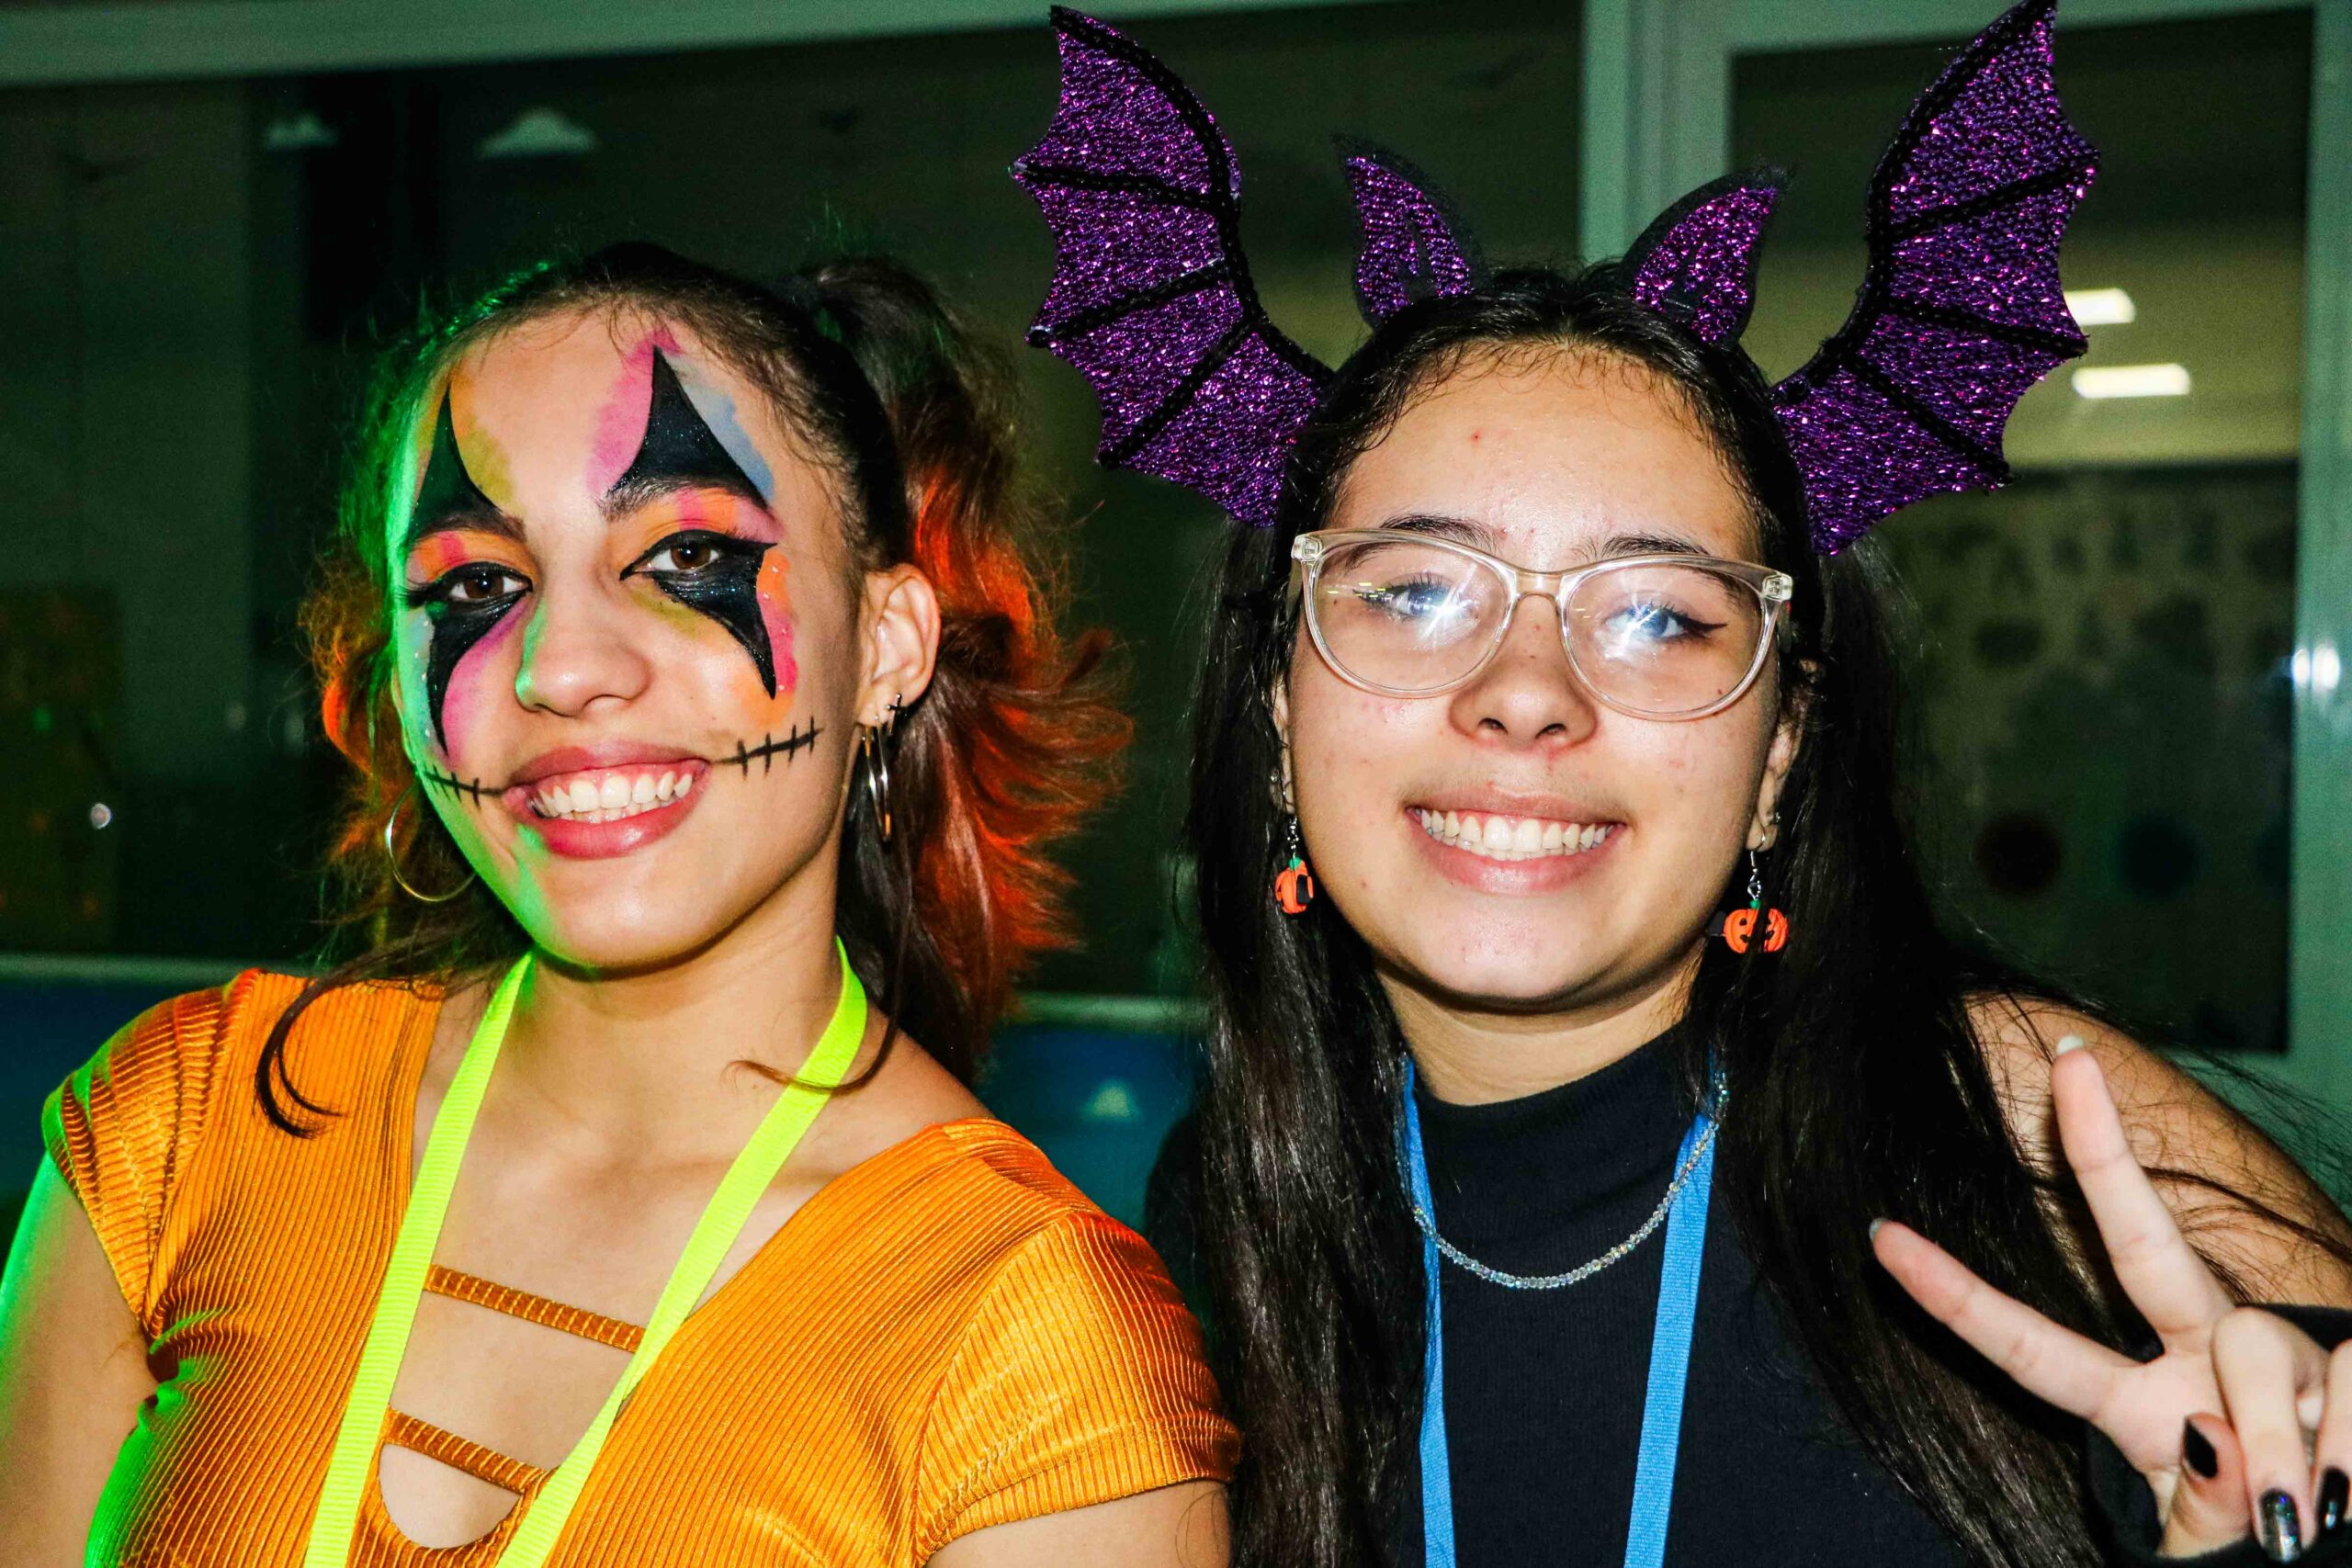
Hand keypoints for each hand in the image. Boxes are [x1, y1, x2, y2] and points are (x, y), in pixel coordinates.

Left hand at [1870, 1038, 2348, 1559]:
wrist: (2348, 1550)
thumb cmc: (2265, 1549)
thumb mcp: (2205, 1548)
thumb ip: (2196, 1510)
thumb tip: (2214, 1442)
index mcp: (2139, 1406)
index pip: (2033, 1351)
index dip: (1956, 1300)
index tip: (1880, 1236)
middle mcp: (2201, 1353)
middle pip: (2140, 1246)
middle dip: (2100, 1151)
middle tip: (2068, 1061)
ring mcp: (2280, 1350)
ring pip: (2256, 1348)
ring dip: (2277, 1435)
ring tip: (2299, 1514)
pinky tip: (2351, 1488)